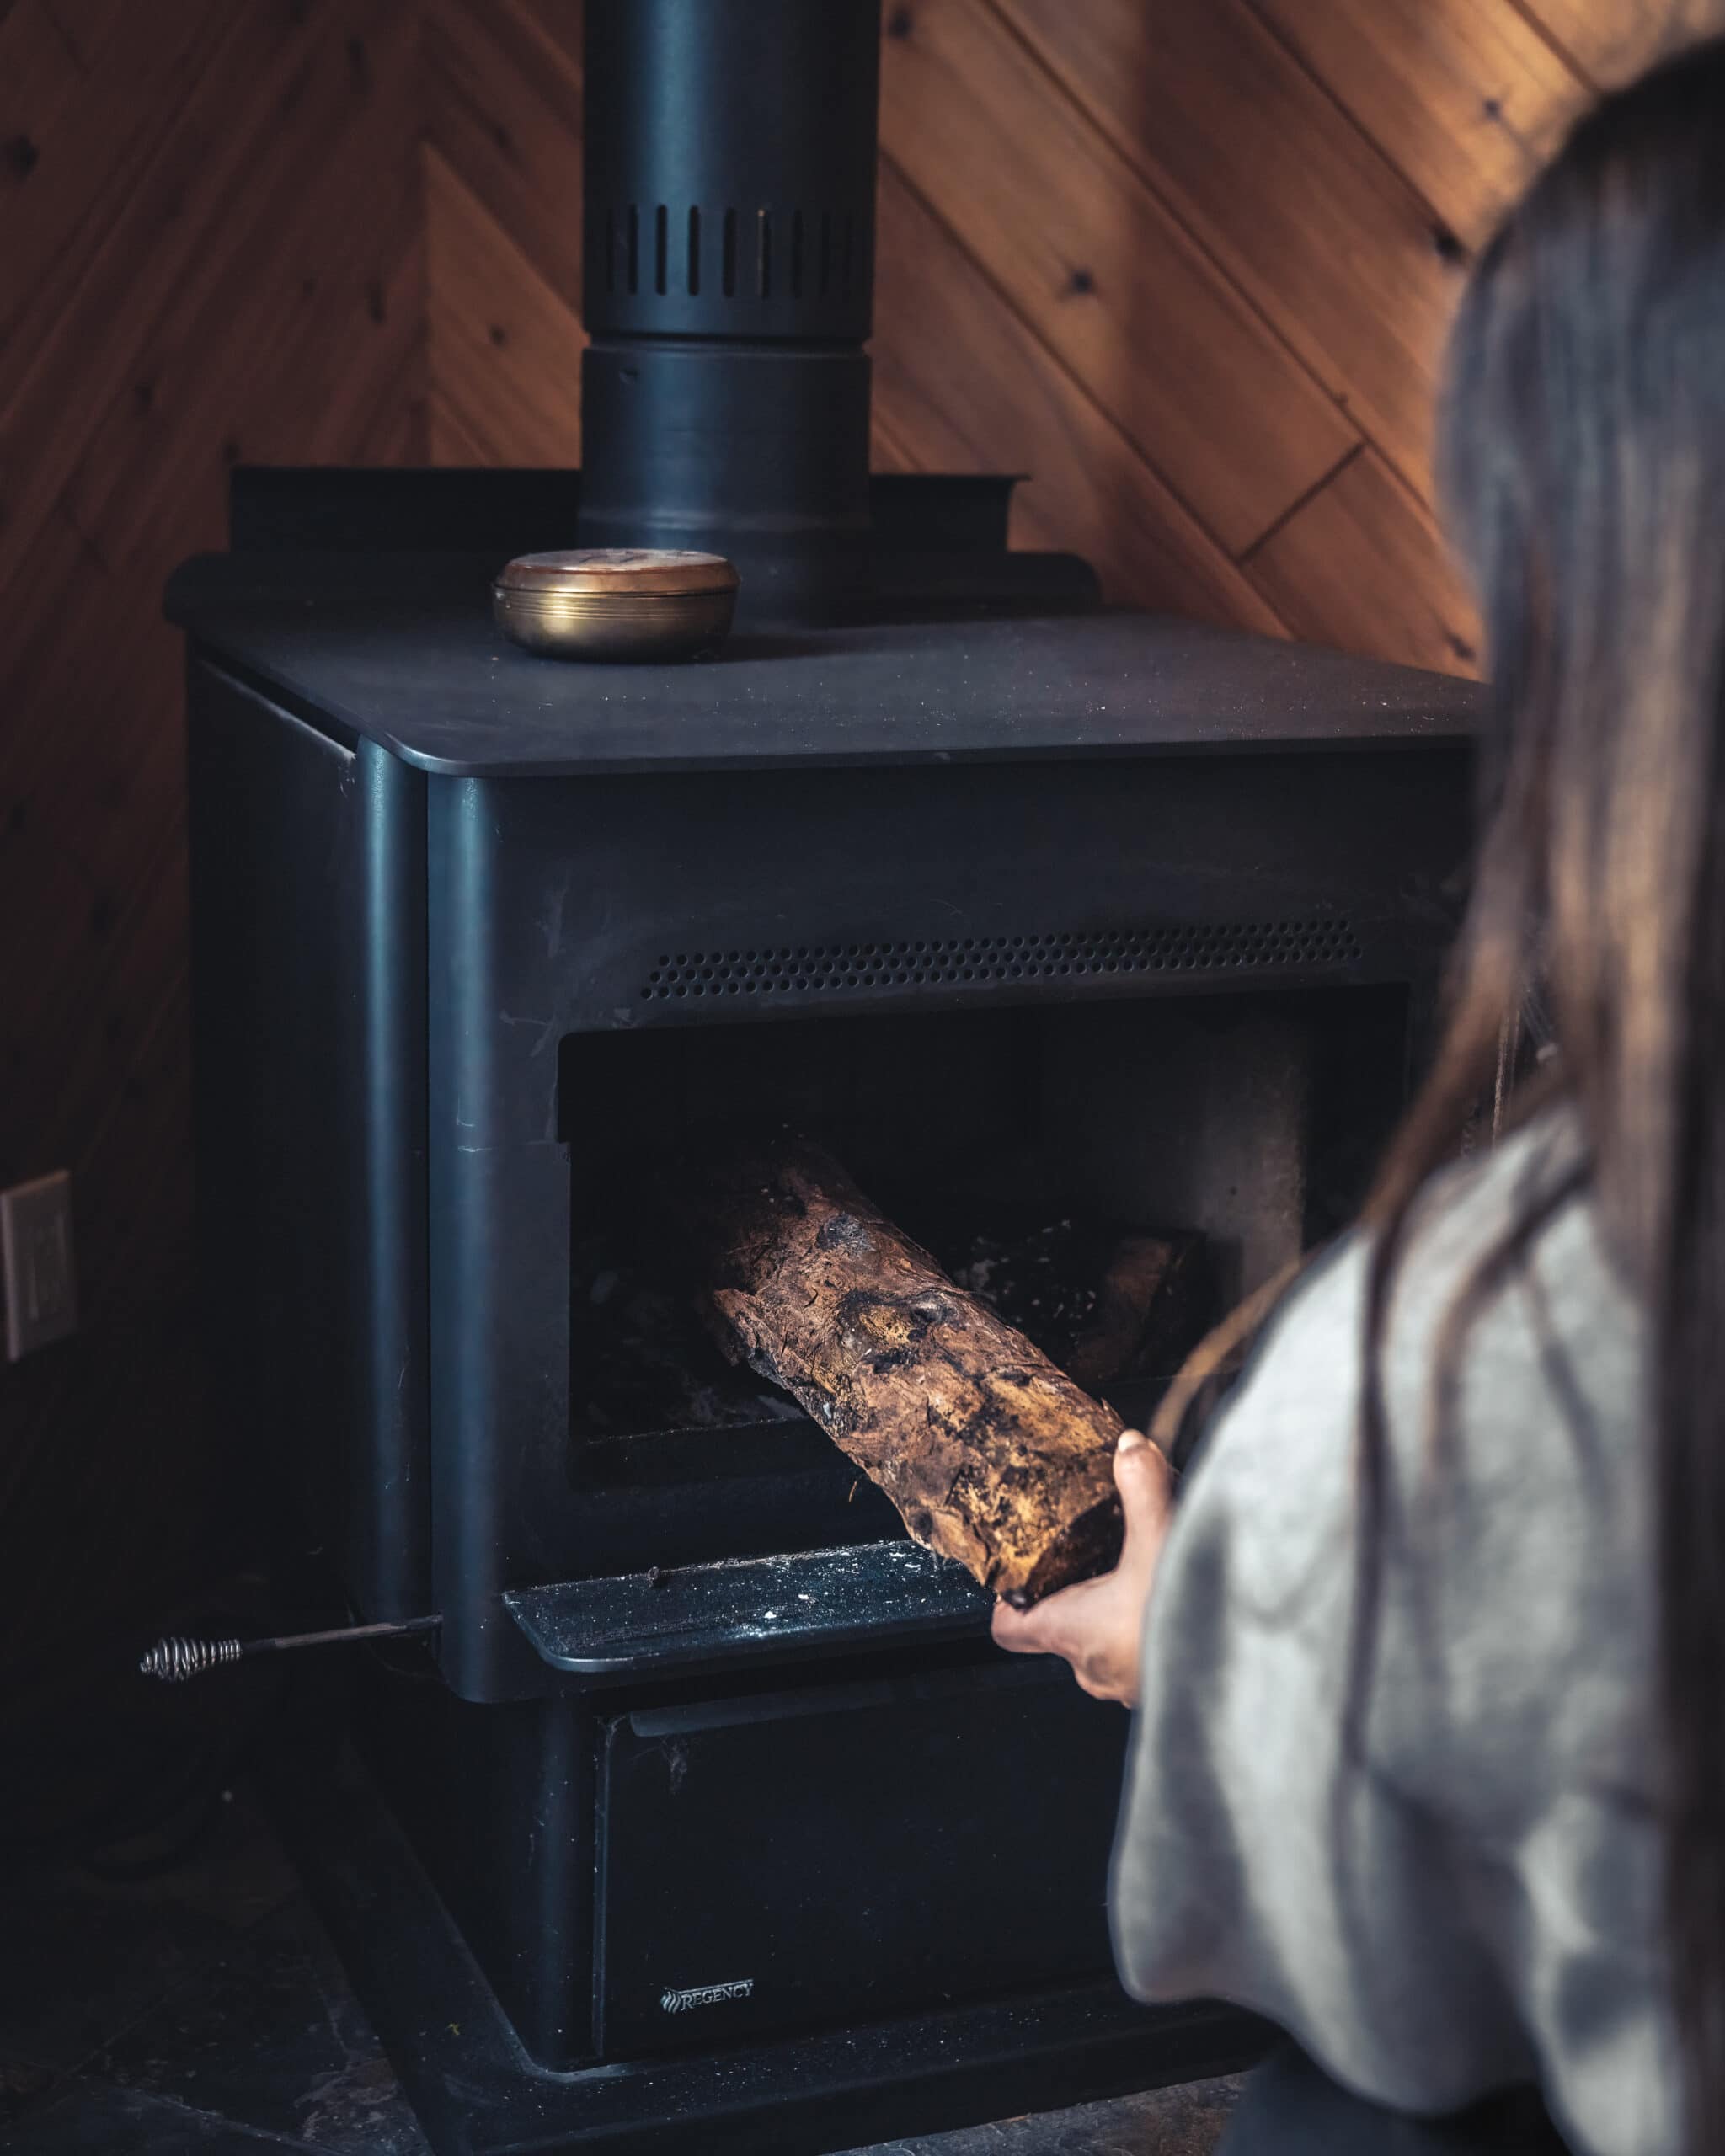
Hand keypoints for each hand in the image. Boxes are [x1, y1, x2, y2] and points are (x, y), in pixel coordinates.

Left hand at [990, 1431, 1171, 1705]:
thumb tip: (1128, 1445)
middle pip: (1060, 1626)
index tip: (1021, 1568)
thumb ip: (1141, 1488)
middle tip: (1095, 1550)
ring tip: (1142, 1570)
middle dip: (1077, 1589)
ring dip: (1117, 1610)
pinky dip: (1152, 1627)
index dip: (1010, 1598)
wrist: (1252, 1677)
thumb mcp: (1161, 1540)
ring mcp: (1131, 1684)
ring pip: (1104, 1642)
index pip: (1009, 1628)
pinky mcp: (1167, 1687)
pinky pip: (1143, 1654)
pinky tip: (1179, 1601)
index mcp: (1073, 1632)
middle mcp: (1094, 1668)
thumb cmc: (1189, 1623)